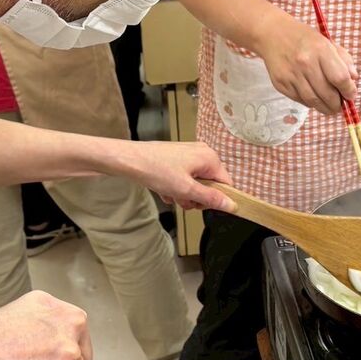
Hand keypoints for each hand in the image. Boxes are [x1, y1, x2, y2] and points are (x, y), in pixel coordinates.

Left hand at [115, 139, 236, 212]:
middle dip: (195, 197)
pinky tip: (163, 189)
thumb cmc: (156, 170)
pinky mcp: (177, 158)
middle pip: (210, 185)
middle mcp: (202, 153)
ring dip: (183, 194)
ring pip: (195, 184)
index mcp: (209, 158)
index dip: (216, 199)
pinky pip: (184, 178)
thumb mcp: (186, 189)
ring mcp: (189, 154)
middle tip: (182, 200)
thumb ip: (210, 198)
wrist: (129, 160)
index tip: (201, 206)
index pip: (226, 184)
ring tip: (170, 194)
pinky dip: (175, 187)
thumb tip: (232, 205)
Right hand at [254, 15, 356, 114]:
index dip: (349, 90)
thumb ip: (344, 59)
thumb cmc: (304, 38)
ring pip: (313, 101)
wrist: (273, 34)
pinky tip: (314, 99)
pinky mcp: (281, 84)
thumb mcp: (327, 42)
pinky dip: (310, 103)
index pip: (340, 78)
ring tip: (330, 107)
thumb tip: (353, 79)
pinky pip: (300, 100)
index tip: (351, 95)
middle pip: (327, 94)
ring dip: (325, 108)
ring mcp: (292, 75)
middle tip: (341, 106)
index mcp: (321, 50)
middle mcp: (306, 63)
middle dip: (337, 104)